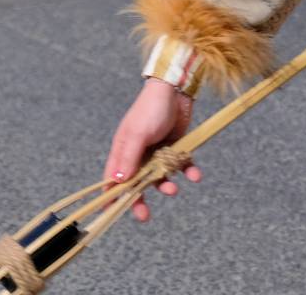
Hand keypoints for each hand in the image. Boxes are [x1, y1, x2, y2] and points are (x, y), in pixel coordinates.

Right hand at [105, 80, 201, 221]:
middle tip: (145, 217)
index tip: (110, 213)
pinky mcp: (175, 147)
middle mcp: (138, 153)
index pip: (113, 178)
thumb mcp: (138, 134)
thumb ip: (129, 158)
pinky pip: (180, 165)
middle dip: (139, 200)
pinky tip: (195, 175)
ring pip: (159, 177)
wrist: (176, 89)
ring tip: (175, 188)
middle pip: (136, 183)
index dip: (111, 195)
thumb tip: (117, 182)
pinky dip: (188, 171)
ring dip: (166, 185)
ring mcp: (157, 151)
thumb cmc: (151, 108)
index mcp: (123, 150)